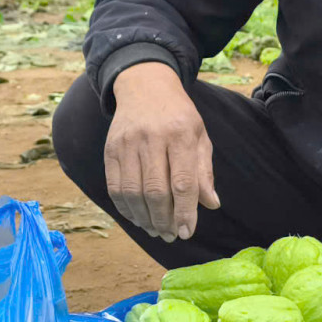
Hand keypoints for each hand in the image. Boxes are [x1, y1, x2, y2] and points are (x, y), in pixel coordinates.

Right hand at [105, 62, 219, 240]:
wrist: (144, 86)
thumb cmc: (178, 116)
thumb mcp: (199, 136)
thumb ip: (204, 171)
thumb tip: (211, 204)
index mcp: (180, 134)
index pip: (182, 181)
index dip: (184, 211)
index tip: (187, 232)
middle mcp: (152, 138)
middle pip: (155, 190)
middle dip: (163, 220)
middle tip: (171, 235)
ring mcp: (127, 143)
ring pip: (132, 192)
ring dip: (144, 218)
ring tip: (156, 230)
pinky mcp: (110, 149)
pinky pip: (114, 187)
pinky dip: (125, 208)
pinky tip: (138, 218)